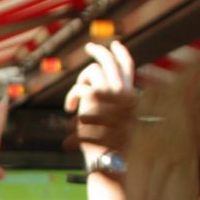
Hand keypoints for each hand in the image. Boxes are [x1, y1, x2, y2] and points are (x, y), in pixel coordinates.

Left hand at [65, 42, 137, 166]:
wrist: (104, 155)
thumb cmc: (106, 142)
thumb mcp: (112, 117)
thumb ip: (109, 99)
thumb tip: (97, 81)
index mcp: (129, 94)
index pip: (128, 67)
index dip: (121, 54)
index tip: (115, 44)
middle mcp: (122, 89)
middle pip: (109, 60)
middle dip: (99, 51)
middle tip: (89, 47)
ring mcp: (109, 90)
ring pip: (91, 70)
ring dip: (81, 82)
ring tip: (76, 99)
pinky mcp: (93, 94)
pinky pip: (78, 86)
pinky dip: (71, 97)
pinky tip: (69, 109)